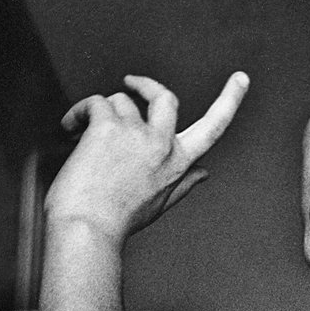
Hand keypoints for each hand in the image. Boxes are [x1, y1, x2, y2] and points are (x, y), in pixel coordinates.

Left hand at [44, 71, 249, 244]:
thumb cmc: (117, 222)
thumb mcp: (159, 204)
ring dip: (99, 115)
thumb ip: (183, 184)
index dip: (229, 101)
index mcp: (177, 165)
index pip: (213, 128)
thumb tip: (204, 173)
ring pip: (120, 101)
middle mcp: (161, 145)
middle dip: (147, 84)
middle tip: (131, 82)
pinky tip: (69, 129)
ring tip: (81, 137)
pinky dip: (77, 114)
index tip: (241, 80)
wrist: (88, 230)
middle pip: (165, 97)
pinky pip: (94, 103)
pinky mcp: (108, 125)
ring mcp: (136, 133)